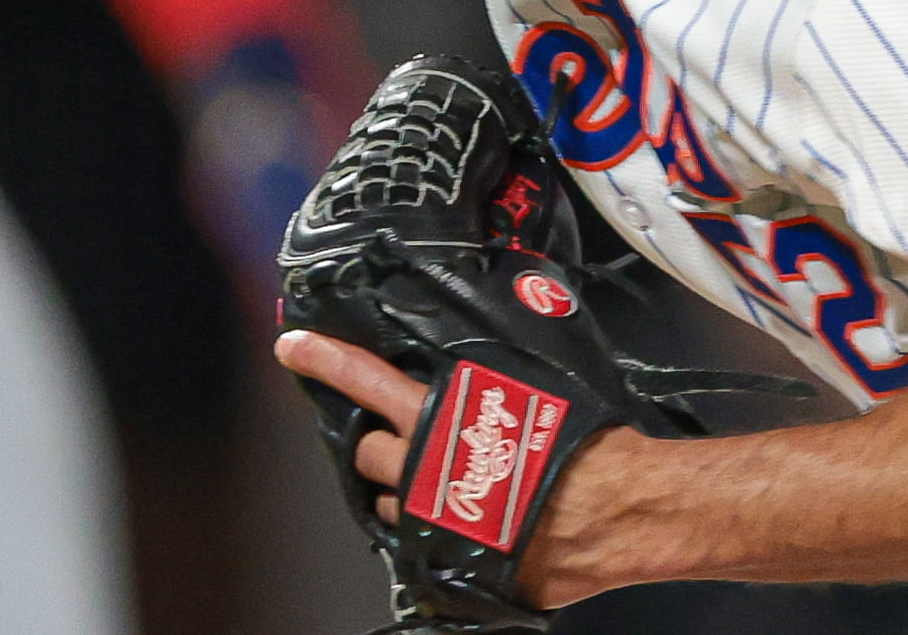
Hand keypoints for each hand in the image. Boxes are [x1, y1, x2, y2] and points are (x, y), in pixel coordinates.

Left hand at [275, 326, 652, 606]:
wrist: (615, 510)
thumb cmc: (583, 441)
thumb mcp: (538, 382)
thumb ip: (493, 375)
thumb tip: (480, 364)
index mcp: (442, 413)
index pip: (366, 378)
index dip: (325, 359)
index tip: (292, 347)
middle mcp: (425, 465)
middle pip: (368, 453)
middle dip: (382, 446)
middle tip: (416, 441)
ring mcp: (430, 518)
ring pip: (386, 504)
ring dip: (404, 493)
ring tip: (445, 488)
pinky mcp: (445, 559)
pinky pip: (418, 546)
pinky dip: (429, 533)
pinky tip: (461, 524)